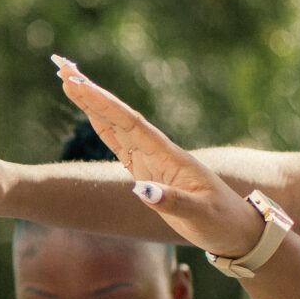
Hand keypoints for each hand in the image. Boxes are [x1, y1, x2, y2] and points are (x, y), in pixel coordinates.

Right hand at [50, 57, 265, 257]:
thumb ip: (172, 201)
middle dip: (91, 94)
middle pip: (119, 116)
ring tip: (69, 81)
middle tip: (63, 70)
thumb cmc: (220, 222)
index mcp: (168, 156)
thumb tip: (140, 190)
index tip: (80, 84)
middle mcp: (157, 152)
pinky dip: (103, 125)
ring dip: (93, 104)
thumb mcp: (200, 215)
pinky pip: (120, 143)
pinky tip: (91, 113)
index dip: (104, 104)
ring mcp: (151, 160)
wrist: (235, 228)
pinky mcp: (146, 171)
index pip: (131, 124)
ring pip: (116, 125)